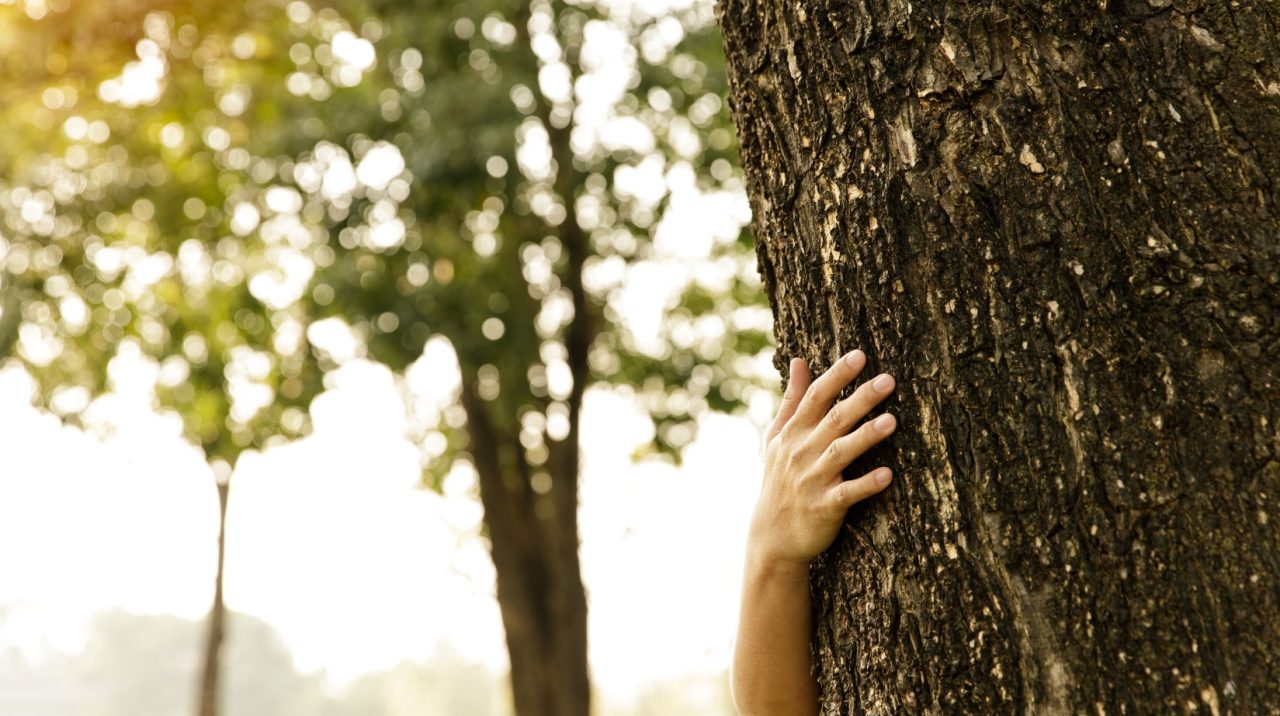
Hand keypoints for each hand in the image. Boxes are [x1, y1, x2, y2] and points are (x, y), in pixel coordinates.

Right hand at [749, 349, 897, 568]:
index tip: (860, 356)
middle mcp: (802, 452)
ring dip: (866, 436)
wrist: (772, 535)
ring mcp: (813, 479)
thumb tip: (798, 361)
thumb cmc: (779, 479)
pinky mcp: (825, 507)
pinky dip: (866, 484)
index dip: (837, 376)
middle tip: (888, 380)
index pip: (816, 397)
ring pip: (842, 452)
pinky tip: (887, 474)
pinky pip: (848, 493)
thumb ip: (792, 399)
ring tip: (892, 421)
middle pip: (834, 419)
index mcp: (793, 432)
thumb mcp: (777, 437)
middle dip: (861, 398)